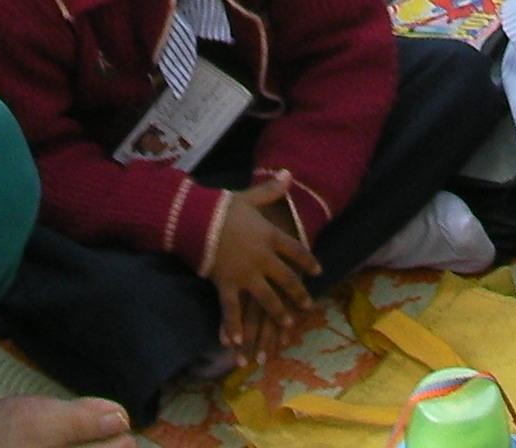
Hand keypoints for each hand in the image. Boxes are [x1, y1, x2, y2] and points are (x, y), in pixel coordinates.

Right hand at [209, 172, 317, 356]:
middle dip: (299, 294)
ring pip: (267, 299)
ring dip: (277, 314)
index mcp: (270, 236)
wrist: (198, 219)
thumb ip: (271, 190)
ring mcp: (246, 274)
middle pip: (287, 279)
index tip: (318, 271)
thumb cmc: (223, 206)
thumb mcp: (250, 197)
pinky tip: (237, 342)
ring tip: (287, 325)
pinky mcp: (227, 285)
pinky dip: (233, 327)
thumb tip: (288, 173)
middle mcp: (263, 258)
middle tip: (308, 306)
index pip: (296, 250)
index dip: (308, 261)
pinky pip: (232, 311)